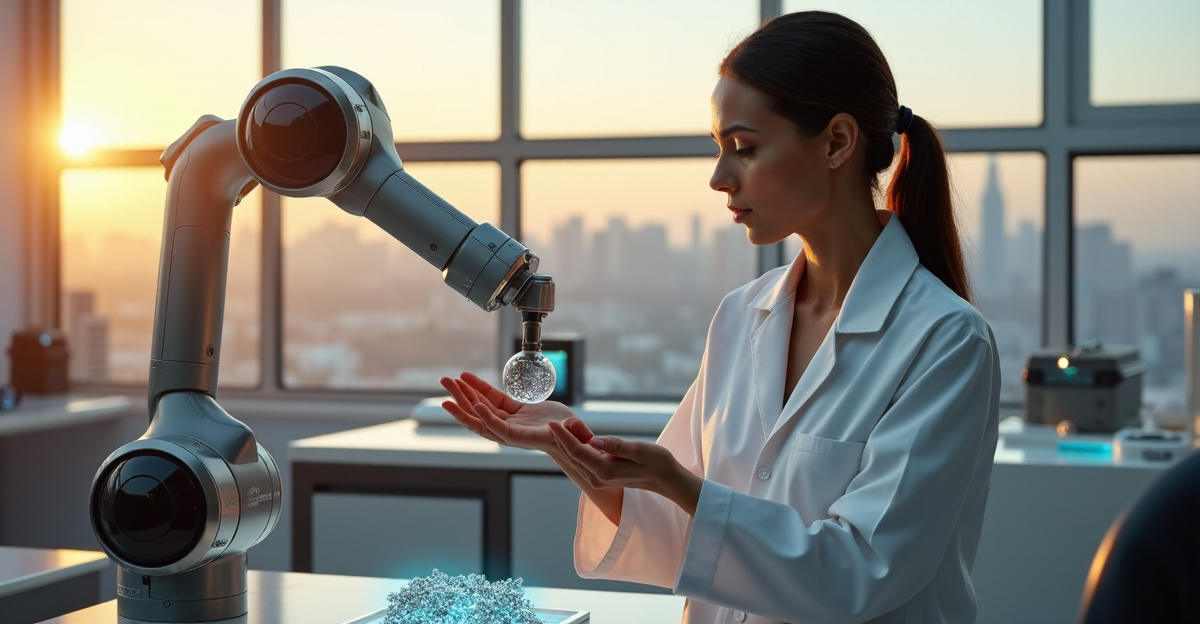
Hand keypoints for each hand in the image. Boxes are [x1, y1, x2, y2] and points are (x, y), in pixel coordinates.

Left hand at [439, 372, 574, 452]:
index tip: (477, 406)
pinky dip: (479, 388)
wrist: (570, 435)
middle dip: (462, 402)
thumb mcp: (571, 432)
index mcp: (522, 438)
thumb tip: (570, 425)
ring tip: (448, 380)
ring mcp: (508, 420)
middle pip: (480, 418)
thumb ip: (569, 429)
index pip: (500, 430)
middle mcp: (509, 431)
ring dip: (464, 393)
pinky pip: (491, 398)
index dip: (488, 419)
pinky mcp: (510, 410)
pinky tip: (466, 377)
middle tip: (447, 385)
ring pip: (480, 407)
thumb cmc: (571, 436)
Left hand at [549, 417, 702, 515]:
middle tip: (552, 422)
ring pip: (576, 460)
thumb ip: (615, 445)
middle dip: (561, 439)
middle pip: (573, 456)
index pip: (577, 452)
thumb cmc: (656, 461)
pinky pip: (583, 461)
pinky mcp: (601, 476)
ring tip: (559, 427)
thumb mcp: (639, 449)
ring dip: (567, 444)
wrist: (665, 479)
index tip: (552, 424)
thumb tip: (593, 441)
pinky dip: (576, 449)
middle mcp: (598, 478)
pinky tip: (572, 437)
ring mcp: (599, 480)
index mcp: (605, 471)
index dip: (563, 437)